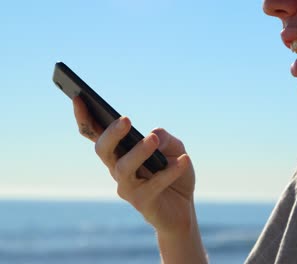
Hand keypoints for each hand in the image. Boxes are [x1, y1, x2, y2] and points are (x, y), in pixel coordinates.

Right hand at [72, 96, 195, 236]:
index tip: (79, 97)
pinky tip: (184, 159)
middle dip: (111, 134)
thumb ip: (165, 138)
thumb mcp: (175, 149)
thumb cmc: (175, 174)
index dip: (84, 117)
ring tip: (152, 139)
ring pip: (123, 168)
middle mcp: (118, 169)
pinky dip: (170, 171)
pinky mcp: (142, 202)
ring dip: (138, 151)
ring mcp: (127, 188)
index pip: (96, 134)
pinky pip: (154, 184)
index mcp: (120, 153)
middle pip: (103, 150)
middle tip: (125, 120)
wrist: (184, 208)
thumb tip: (153, 135)